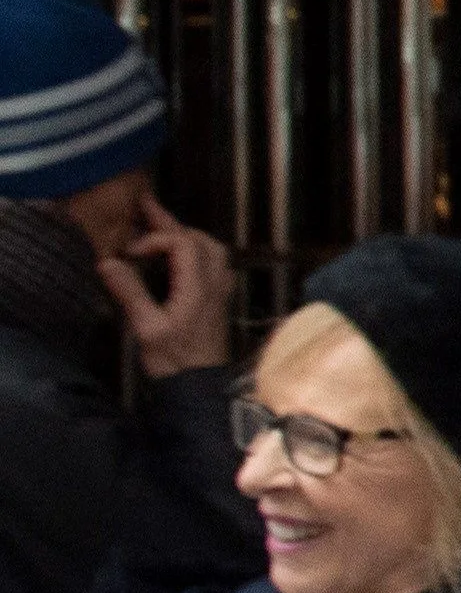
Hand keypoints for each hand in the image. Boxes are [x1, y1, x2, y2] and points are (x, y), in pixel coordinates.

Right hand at [100, 194, 231, 376]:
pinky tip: (177, 254)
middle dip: (170, 223)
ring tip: (158, 225)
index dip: (154, 239)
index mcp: (198, 287)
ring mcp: (220, 291)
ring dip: (185, 234)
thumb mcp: (147, 328)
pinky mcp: (218, 299)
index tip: (129, 253)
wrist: (200, 386)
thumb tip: (108, 263)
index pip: (182, 243)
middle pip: (200, 239)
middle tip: (144, 206)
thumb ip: (130, 293)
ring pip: (212, 248)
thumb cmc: (174, 361)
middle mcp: (215, 284)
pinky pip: (215, 263)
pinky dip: (196, 250)